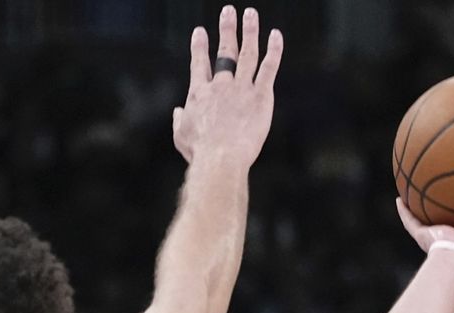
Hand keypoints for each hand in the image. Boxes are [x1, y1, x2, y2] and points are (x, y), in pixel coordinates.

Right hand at [172, 6, 282, 164]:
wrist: (221, 158)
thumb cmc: (200, 152)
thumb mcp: (180, 136)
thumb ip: (179, 120)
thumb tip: (178, 112)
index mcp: (199, 93)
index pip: (199, 63)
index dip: (199, 46)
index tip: (200, 32)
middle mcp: (221, 85)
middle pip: (225, 52)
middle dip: (227, 29)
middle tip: (229, 11)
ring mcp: (242, 88)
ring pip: (247, 53)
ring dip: (249, 31)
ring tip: (251, 14)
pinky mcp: (261, 96)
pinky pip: (268, 68)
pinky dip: (273, 50)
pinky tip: (276, 35)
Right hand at [396, 198, 453, 271]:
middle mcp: (448, 236)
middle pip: (445, 219)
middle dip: (444, 208)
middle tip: (445, 192)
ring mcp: (433, 234)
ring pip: (424, 217)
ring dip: (420, 205)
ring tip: (416, 188)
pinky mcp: (422, 233)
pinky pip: (410, 220)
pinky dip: (403, 210)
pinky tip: (399, 196)